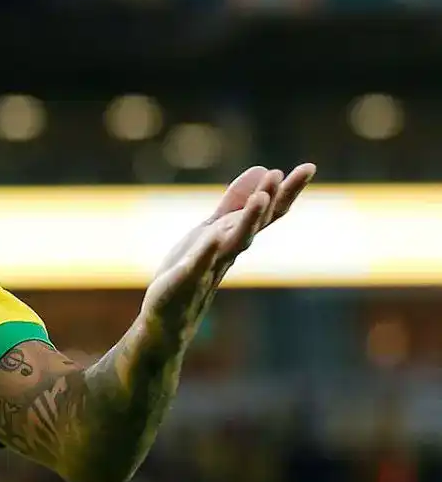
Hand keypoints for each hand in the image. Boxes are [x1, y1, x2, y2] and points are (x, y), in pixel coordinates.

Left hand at [142, 163, 316, 341]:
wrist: (172, 315)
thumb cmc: (195, 269)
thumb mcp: (213, 228)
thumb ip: (235, 202)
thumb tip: (264, 168)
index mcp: (236, 237)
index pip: (268, 212)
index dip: (288, 190)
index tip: (309, 167)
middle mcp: (229, 250)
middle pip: (256, 224)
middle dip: (270, 199)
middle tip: (282, 174)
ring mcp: (210, 265)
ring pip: (234, 242)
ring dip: (248, 221)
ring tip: (260, 198)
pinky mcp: (186, 280)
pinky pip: (198, 264)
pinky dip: (205, 252)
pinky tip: (211, 237)